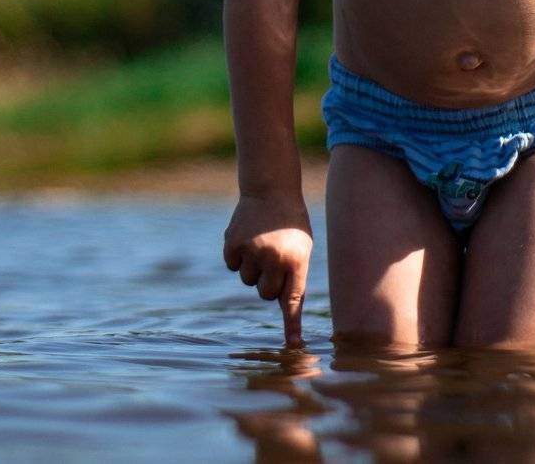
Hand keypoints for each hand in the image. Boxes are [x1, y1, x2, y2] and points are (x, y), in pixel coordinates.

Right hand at [223, 193, 312, 345]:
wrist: (271, 189)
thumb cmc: (291, 224)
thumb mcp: (302, 249)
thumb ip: (293, 277)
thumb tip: (282, 307)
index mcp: (296, 261)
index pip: (293, 301)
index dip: (292, 326)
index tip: (294, 345)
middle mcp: (273, 258)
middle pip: (265, 294)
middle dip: (267, 283)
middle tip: (272, 259)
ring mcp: (252, 250)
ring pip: (247, 281)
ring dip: (252, 268)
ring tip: (260, 244)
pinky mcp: (233, 242)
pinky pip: (232, 265)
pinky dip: (237, 256)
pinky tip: (246, 238)